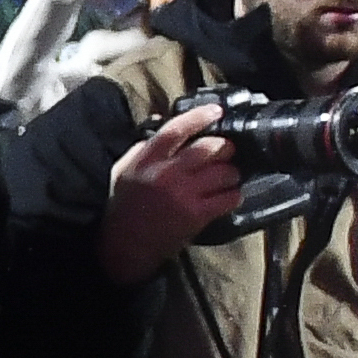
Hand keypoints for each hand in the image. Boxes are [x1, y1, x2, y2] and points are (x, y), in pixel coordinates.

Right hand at [96, 101, 243, 282]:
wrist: (126, 245)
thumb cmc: (124, 206)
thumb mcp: (123, 170)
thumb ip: (142, 147)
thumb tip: (161, 122)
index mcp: (147, 159)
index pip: (177, 130)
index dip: (200, 117)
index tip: (217, 111)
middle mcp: (167, 173)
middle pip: (210, 148)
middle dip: (225, 147)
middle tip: (226, 151)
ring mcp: (184, 194)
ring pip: (225, 172)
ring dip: (231, 173)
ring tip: (227, 176)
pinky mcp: (197, 215)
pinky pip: (229, 198)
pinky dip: (234, 195)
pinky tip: (228, 196)